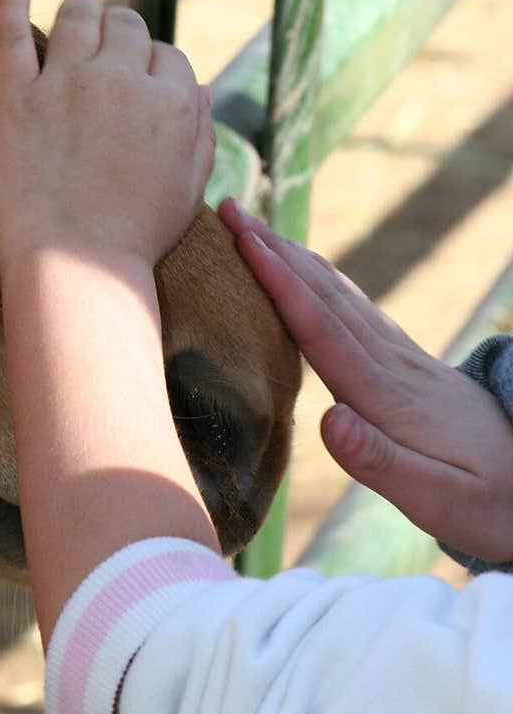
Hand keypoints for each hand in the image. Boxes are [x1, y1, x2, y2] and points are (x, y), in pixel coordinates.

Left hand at [0, 0, 215, 275]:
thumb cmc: (137, 242)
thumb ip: (200, 134)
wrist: (78, 272)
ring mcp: (65, 83)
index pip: (166, 56)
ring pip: (77, 14)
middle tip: (105, 54)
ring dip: (81, 12)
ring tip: (72, 20)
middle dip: (121, 34)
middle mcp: (123, 79)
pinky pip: (10, 31)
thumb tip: (200, 90)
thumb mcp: (188, 190)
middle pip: (126, 24)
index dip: (153, 69)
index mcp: (173, 101)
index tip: (138, 87)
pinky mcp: (13, 98)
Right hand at [219, 198, 512, 563]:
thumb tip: (328, 420)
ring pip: (339, 297)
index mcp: (389, 399)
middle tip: (227, 211)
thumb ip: (380, 461)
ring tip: (253, 227)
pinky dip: (323, 282)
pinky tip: (309, 270)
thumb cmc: (487, 502)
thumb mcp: (438, 499)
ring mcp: (404, 362)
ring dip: (294, 259)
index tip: (244, 243)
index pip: (325, 332)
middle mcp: (394, 367)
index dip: (281, 285)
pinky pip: (355, 311)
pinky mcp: (408, 367)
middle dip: (274, 253)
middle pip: (325, 299)